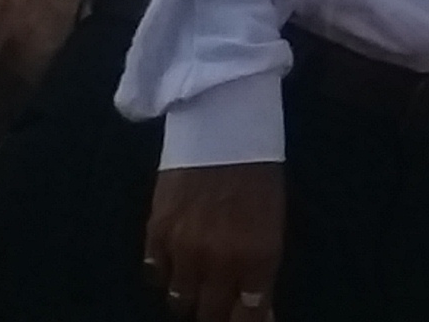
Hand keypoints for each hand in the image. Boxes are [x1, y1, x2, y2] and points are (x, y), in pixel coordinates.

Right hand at [146, 159, 283, 321]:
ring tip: (198, 288)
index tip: (246, 319)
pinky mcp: (155, 232)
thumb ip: (262, 269)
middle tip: (220, 307)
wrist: (223, 127)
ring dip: (191, 298)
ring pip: (179, 301)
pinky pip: (154, 273)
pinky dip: (164, 275)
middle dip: (218, 315)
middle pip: (211, 314)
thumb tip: (260, 308)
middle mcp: (219, 260)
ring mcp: (183, 249)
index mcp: (258, 256)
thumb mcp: (273, 223)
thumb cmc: (260, 172)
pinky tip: (174, 266)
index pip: (248, 315)